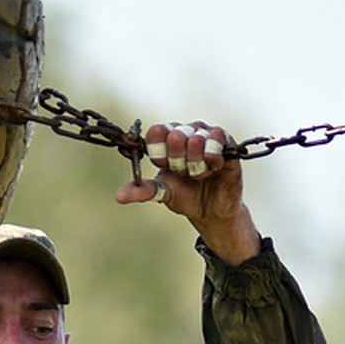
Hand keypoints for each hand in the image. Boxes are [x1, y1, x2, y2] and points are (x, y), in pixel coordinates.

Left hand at [115, 122, 261, 264]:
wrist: (212, 211)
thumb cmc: (186, 197)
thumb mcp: (163, 193)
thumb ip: (142, 190)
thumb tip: (119, 196)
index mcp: (166, 141)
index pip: (156, 132)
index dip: (160, 152)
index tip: (165, 166)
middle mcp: (185, 132)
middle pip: (175, 136)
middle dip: (179, 162)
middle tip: (186, 173)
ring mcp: (205, 135)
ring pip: (195, 140)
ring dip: (197, 164)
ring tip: (201, 174)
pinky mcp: (225, 141)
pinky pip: (216, 138)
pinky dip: (212, 158)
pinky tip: (214, 168)